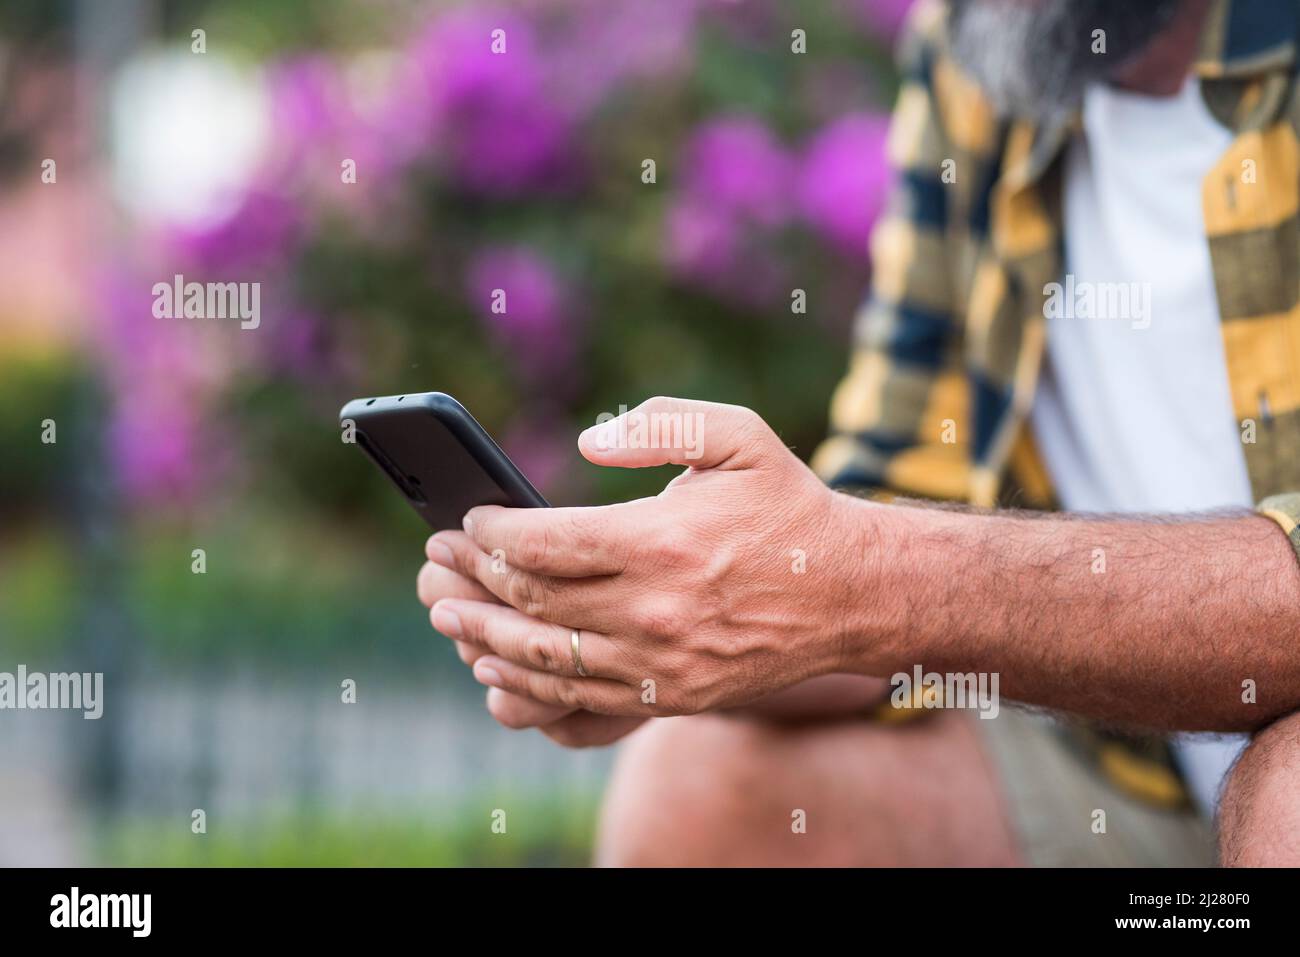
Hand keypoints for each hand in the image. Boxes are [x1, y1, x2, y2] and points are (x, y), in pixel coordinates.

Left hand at [426, 397, 872, 716]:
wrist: (852, 594)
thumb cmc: (789, 507)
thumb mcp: (738, 437)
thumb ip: (661, 423)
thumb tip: (590, 437)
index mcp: (660, 542)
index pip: (543, 544)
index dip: (492, 533)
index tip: (469, 520)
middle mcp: (653, 610)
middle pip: (531, 602)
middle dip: (472, 580)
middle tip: (436, 564)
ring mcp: (661, 664)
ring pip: (545, 659)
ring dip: (483, 637)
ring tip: (447, 616)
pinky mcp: (673, 699)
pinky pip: (581, 703)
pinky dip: (529, 688)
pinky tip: (498, 671)